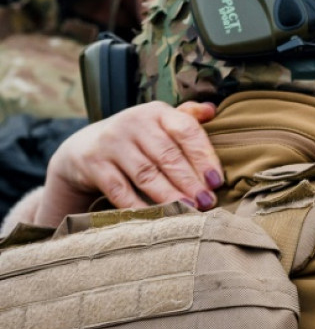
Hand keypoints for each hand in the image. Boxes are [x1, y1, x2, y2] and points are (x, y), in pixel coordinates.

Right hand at [35, 101, 221, 226]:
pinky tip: (155, 218)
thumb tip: (212, 109)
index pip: (186, 130)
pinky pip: (119, 189)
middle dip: (190, 181)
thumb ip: (186, 117)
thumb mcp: (158, 122)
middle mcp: (134, 122)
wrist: (84, 146)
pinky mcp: (93, 163)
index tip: (216, 181)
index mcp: (157, 112)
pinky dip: (138, 206)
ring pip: (146, 174)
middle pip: (168, 155)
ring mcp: (111, 143)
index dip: (204, 156)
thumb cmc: (136, 137)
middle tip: (207, 202)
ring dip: (169, 195)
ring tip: (189, 210)